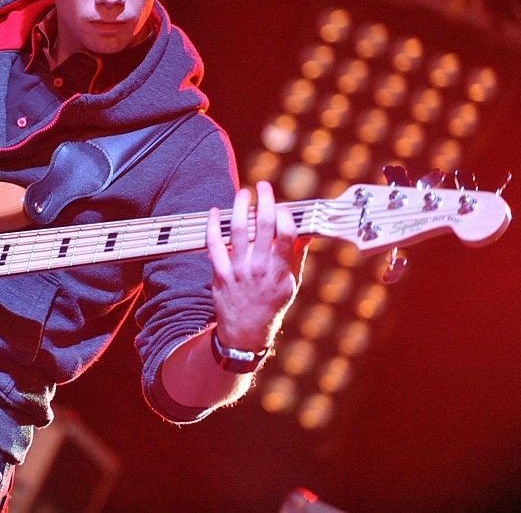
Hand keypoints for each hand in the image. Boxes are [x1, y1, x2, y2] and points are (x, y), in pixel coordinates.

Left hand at [205, 180, 306, 350]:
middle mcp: (259, 268)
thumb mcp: (292, 284)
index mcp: (280, 271)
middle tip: (263, 186)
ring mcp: (238, 270)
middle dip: (265, 201)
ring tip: (243, 193)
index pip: (286, 235)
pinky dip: (213, 225)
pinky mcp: (220, 273)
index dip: (286, 215)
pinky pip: (214, 244)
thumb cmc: (272, 306)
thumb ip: (298, 256)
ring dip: (240, 206)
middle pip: (263, 226)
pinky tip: (214, 212)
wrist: (245, 333)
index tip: (284, 205)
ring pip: (238, 230)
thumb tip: (307, 231)